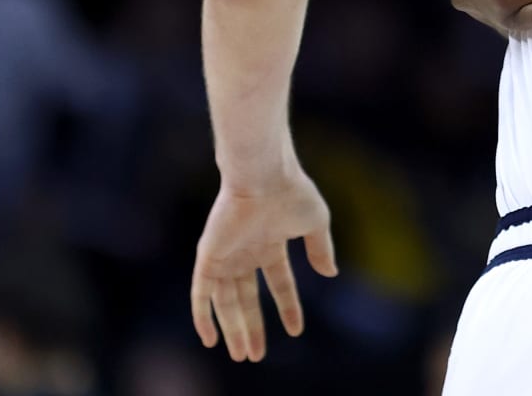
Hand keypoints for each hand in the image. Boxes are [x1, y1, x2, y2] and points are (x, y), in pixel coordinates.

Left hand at [190, 169, 338, 361]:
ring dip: (233, 329)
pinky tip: (210, 339)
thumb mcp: (316, 222)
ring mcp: (226, 256)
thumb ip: (321, 249)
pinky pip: (201, 293)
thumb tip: (331, 273)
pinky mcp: (208, 257)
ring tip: (242, 355)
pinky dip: (203, 316)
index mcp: (271, 244)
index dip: (288, 307)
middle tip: (255, 355)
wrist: (265, 176)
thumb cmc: (293, 193)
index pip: (279, 283)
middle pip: (247, 300)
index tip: (296, 331)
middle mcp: (246, 253)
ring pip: (226, 302)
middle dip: (252, 327)